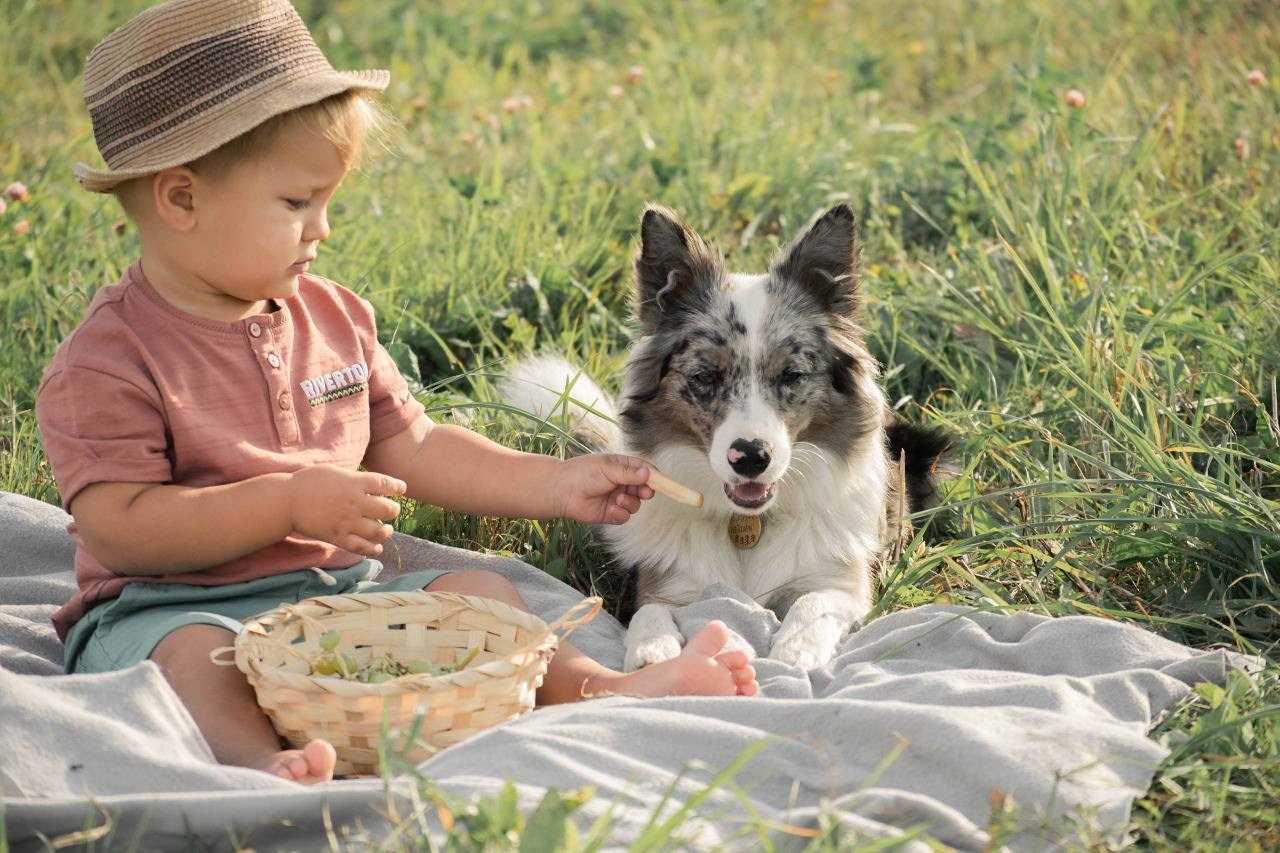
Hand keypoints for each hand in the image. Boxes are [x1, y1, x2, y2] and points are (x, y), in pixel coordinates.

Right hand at [287, 464, 406, 555]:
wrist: (287, 501)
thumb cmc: (310, 482)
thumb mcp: (335, 471)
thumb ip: (355, 478)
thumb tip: (373, 484)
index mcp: (354, 483)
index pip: (385, 484)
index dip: (398, 487)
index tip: (402, 489)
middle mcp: (354, 503)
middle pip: (388, 509)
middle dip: (394, 509)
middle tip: (392, 510)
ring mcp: (347, 522)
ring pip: (379, 531)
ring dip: (387, 531)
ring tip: (387, 529)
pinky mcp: (338, 537)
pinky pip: (361, 547)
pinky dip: (373, 549)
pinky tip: (377, 547)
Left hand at [554, 454, 654, 523]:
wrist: (562, 491)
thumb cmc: (582, 473)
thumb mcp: (607, 468)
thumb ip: (628, 473)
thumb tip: (648, 474)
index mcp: (622, 466)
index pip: (644, 470)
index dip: (655, 476)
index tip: (663, 482)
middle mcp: (621, 482)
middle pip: (644, 488)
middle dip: (646, 491)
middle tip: (645, 493)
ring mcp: (617, 498)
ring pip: (636, 504)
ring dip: (631, 503)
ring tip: (618, 500)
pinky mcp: (611, 513)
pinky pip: (625, 516)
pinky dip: (621, 514)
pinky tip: (612, 510)